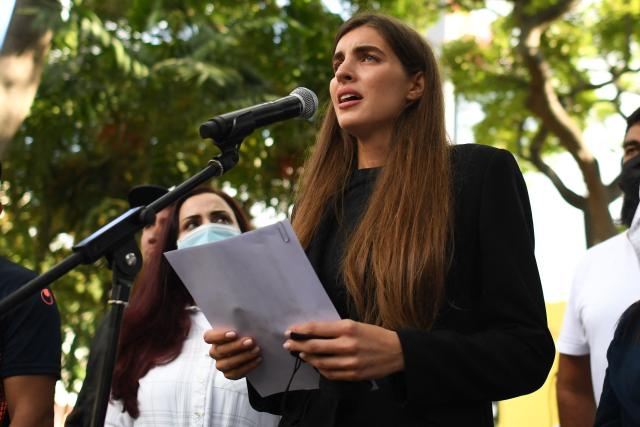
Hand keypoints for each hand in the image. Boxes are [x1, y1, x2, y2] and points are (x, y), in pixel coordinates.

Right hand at [204, 328, 261, 379]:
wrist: (253, 348)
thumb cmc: (245, 333)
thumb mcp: (243, 327)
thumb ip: (241, 324)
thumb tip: (250, 320)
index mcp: (213, 338)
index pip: (209, 337)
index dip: (219, 336)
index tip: (234, 333)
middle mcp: (215, 352)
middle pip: (219, 351)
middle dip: (236, 346)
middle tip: (251, 341)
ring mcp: (220, 364)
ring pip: (227, 363)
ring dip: (243, 356)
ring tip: (256, 350)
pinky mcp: (229, 374)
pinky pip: (235, 373)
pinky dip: (248, 366)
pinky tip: (258, 359)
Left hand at [283, 319, 403, 380]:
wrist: (396, 351)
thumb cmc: (374, 335)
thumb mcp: (355, 325)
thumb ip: (335, 329)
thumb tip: (312, 333)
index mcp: (347, 328)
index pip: (317, 329)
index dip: (300, 330)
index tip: (290, 331)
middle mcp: (347, 344)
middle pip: (314, 346)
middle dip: (298, 345)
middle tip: (288, 344)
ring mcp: (350, 361)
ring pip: (320, 362)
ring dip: (307, 358)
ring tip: (301, 354)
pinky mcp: (353, 374)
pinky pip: (330, 373)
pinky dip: (320, 369)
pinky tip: (316, 364)